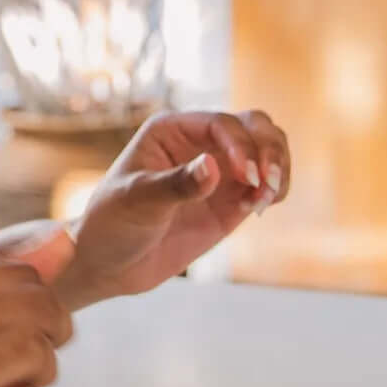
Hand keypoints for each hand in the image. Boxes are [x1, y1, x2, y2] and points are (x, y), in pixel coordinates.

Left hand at [63, 110, 290, 304]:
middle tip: (266, 182)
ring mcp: (219, 171)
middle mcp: (199, 142)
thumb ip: (176, 185)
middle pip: (254, 125)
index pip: (221, 123)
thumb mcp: (137, 202)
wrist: (108, 263)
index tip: (244, 177)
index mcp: (171, 130)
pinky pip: (266, 185)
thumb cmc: (112, 223)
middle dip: (269, 149)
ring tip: (266, 198)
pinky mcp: (231, 201)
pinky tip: (259, 208)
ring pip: (267, 150)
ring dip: (278, 168)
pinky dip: (274, 191)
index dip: (240, 145)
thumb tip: (213, 168)